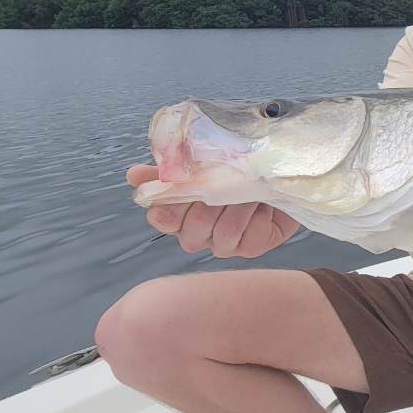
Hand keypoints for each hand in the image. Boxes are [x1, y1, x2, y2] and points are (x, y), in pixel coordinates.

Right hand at [126, 164, 299, 257]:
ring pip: (223, 231)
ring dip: (240, 204)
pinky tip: (263, 204)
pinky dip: (259, 215)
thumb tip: (133, 175)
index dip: (172, 206)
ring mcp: (223, 245)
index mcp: (178, 215)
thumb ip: (168, 170)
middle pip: (194, 227)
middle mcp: (196, 235)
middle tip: (229, 178)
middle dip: (214, 199)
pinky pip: (249, 237)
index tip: (187, 186)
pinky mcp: (250, 249)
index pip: (162, 219)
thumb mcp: (202, 163)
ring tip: (251, 188)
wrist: (279, 176)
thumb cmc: (236, 171)